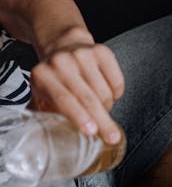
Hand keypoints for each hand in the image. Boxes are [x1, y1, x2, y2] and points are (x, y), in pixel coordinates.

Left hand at [29, 28, 124, 143]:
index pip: (64, 99)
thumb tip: (44, 142)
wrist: (64, 45)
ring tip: (100, 110)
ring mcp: (84, 55)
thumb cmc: (53, 77)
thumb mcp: (39, 94)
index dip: (79, 116)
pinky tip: (108, 94)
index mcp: (42, 75)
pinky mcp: (103, 52)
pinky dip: (116, 94)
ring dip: (106, 107)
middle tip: (112, 137)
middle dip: (102, 121)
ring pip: (105, 92)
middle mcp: (62, 62)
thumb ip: (43, 115)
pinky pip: (117, 81)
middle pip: (88, 97)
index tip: (91, 132)